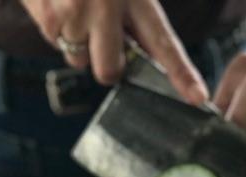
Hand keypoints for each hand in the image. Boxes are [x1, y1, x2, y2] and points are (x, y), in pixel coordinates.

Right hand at [20, 0, 207, 104]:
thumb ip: (135, 18)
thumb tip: (137, 56)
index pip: (163, 43)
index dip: (182, 74)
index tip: (198, 98)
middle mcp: (107, 5)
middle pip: (109, 71)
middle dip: (105, 65)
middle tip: (101, 40)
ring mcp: (74, 13)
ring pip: (77, 60)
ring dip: (77, 44)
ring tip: (75, 9)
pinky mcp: (47, 19)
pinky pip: (53, 43)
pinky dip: (55, 30)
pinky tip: (58, 4)